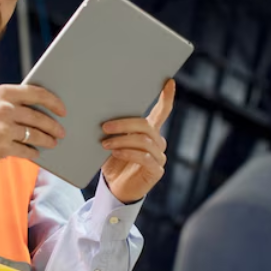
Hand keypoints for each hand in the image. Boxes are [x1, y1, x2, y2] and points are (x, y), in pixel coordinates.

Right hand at [0, 85, 66, 161]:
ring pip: (35, 135)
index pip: (37, 93)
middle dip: (53, 126)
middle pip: (39, 118)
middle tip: (60, 131)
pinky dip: (33, 153)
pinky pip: (25, 150)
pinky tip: (36, 153)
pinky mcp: (2, 146)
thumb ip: (12, 100)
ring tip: (52, 142)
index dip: (53, 102)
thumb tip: (38, 107)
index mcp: (4, 93)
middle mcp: (5, 109)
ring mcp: (4, 129)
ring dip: (47, 140)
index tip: (62, 110)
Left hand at [100, 79, 174, 202]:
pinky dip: (128, 153)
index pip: (162, 112)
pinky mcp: (156, 170)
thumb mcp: (112, 142)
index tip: (168, 81)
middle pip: (146, 125)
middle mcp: (158, 142)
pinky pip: (144, 157)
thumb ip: (115, 130)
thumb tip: (102, 115)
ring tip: (104, 143)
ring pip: (144, 141)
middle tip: (105, 126)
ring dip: (122, 140)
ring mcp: (159, 156)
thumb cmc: (114, 163)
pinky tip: (116, 152)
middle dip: (124, 123)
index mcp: (149, 132)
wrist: (115, 189)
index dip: (166, 97)